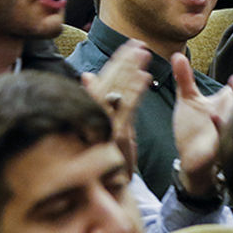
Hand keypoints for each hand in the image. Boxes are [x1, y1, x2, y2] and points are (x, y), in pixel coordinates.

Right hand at [80, 41, 151, 175]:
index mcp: (91, 110)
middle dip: (125, 61)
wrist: (104, 190)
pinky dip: (135, 92)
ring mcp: (104, 125)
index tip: (128, 46)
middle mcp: (94, 115)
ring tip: (144, 54)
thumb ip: (96, 98)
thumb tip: (87, 74)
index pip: (103, 81)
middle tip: (139, 43)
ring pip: (117, 92)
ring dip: (131, 71)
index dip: (116, 62)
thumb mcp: (101, 125)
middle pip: (110, 82)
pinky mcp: (115, 135)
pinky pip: (126, 110)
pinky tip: (145, 78)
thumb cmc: (102, 156)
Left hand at [170, 51, 232, 196]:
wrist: (189, 157)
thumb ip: (184, 77)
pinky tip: (213, 115)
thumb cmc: (193, 128)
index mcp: (230, 100)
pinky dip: (221, 125)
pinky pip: (225, 134)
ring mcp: (231, 127)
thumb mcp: (187, 98)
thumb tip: (177, 54)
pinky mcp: (221, 143)